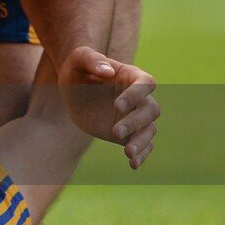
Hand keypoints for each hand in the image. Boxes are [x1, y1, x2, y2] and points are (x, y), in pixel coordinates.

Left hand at [58, 46, 158, 168]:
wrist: (72, 91)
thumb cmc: (77, 70)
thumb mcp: (78, 59)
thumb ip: (91, 59)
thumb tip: (107, 71)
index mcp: (131, 76)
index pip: (146, 83)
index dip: (136, 95)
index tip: (116, 106)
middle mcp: (138, 97)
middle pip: (151, 109)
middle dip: (136, 122)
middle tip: (115, 132)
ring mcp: (135, 116)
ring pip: (150, 129)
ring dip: (141, 142)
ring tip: (128, 154)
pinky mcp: (128, 133)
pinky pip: (143, 145)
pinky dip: (142, 155)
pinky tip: (133, 164)